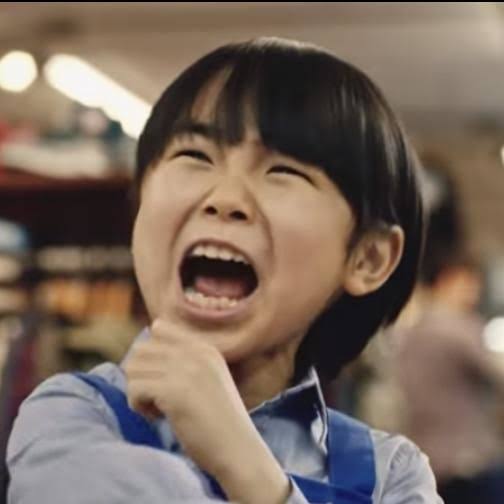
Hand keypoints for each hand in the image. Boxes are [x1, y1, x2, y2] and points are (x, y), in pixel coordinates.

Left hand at [124, 318, 290, 503]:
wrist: (238, 449)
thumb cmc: (221, 421)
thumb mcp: (209, 378)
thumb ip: (185, 362)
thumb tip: (140, 355)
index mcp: (205, 347)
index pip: (159, 329)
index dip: (150, 354)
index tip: (160, 377)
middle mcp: (195, 352)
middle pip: (141, 350)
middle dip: (141, 375)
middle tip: (156, 398)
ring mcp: (186, 370)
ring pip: (133, 368)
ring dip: (138, 391)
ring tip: (156, 408)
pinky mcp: (174, 391)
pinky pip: (135, 388)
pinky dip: (138, 405)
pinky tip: (157, 417)